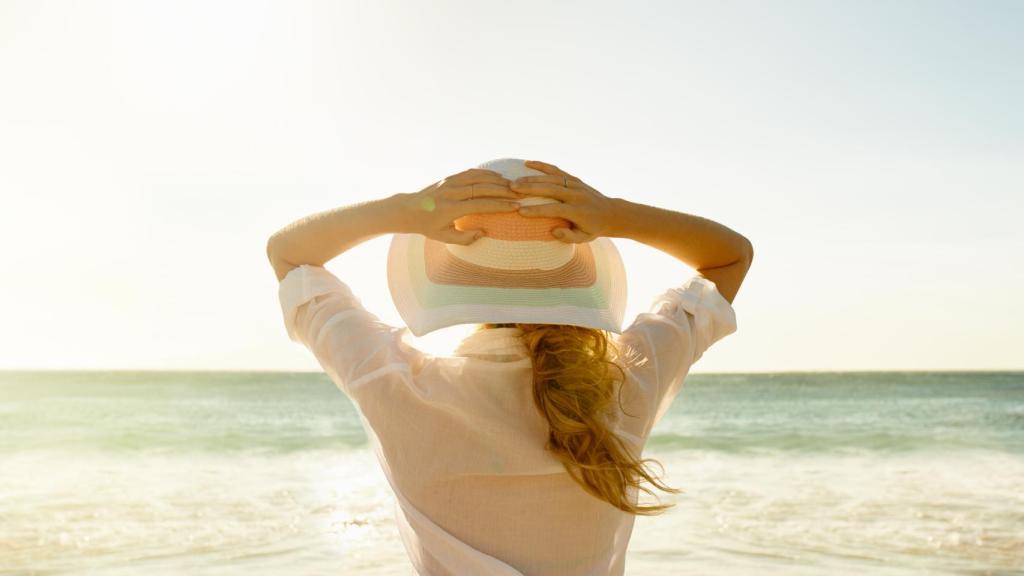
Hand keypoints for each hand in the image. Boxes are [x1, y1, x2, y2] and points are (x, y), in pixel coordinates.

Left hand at [403, 168, 521, 244]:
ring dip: (497, 180)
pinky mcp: (449, 177)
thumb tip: (484, 232)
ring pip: (478, 177)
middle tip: (519, 194)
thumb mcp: (444, 237)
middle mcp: (450, 193)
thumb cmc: (428, 226)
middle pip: (482, 188)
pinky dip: (486, 173)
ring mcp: (449, 182)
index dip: (499, 205)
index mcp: (450, 209)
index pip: (480, 205)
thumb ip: (465, 237)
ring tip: (512, 185)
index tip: (515, 207)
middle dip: (503, 191)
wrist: (407, 210)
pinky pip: (470, 172)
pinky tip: (498, 176)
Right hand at [510, 160, 615, 242]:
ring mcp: (575, 184)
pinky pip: (556, 170)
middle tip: (511, 189)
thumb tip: (552, 230)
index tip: (520, 211)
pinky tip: (527, 163)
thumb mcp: (584, 238)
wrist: (611, 213)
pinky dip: (542, 166)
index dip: (537, 210)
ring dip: (532, 178)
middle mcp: (577, 195)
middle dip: (530, 188)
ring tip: (514, 181)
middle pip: (551, 189)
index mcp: (578, 210)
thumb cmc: (593, 229)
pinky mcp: (574, 178)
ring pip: (552, 178)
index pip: (555, 209)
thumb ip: (568, 236)